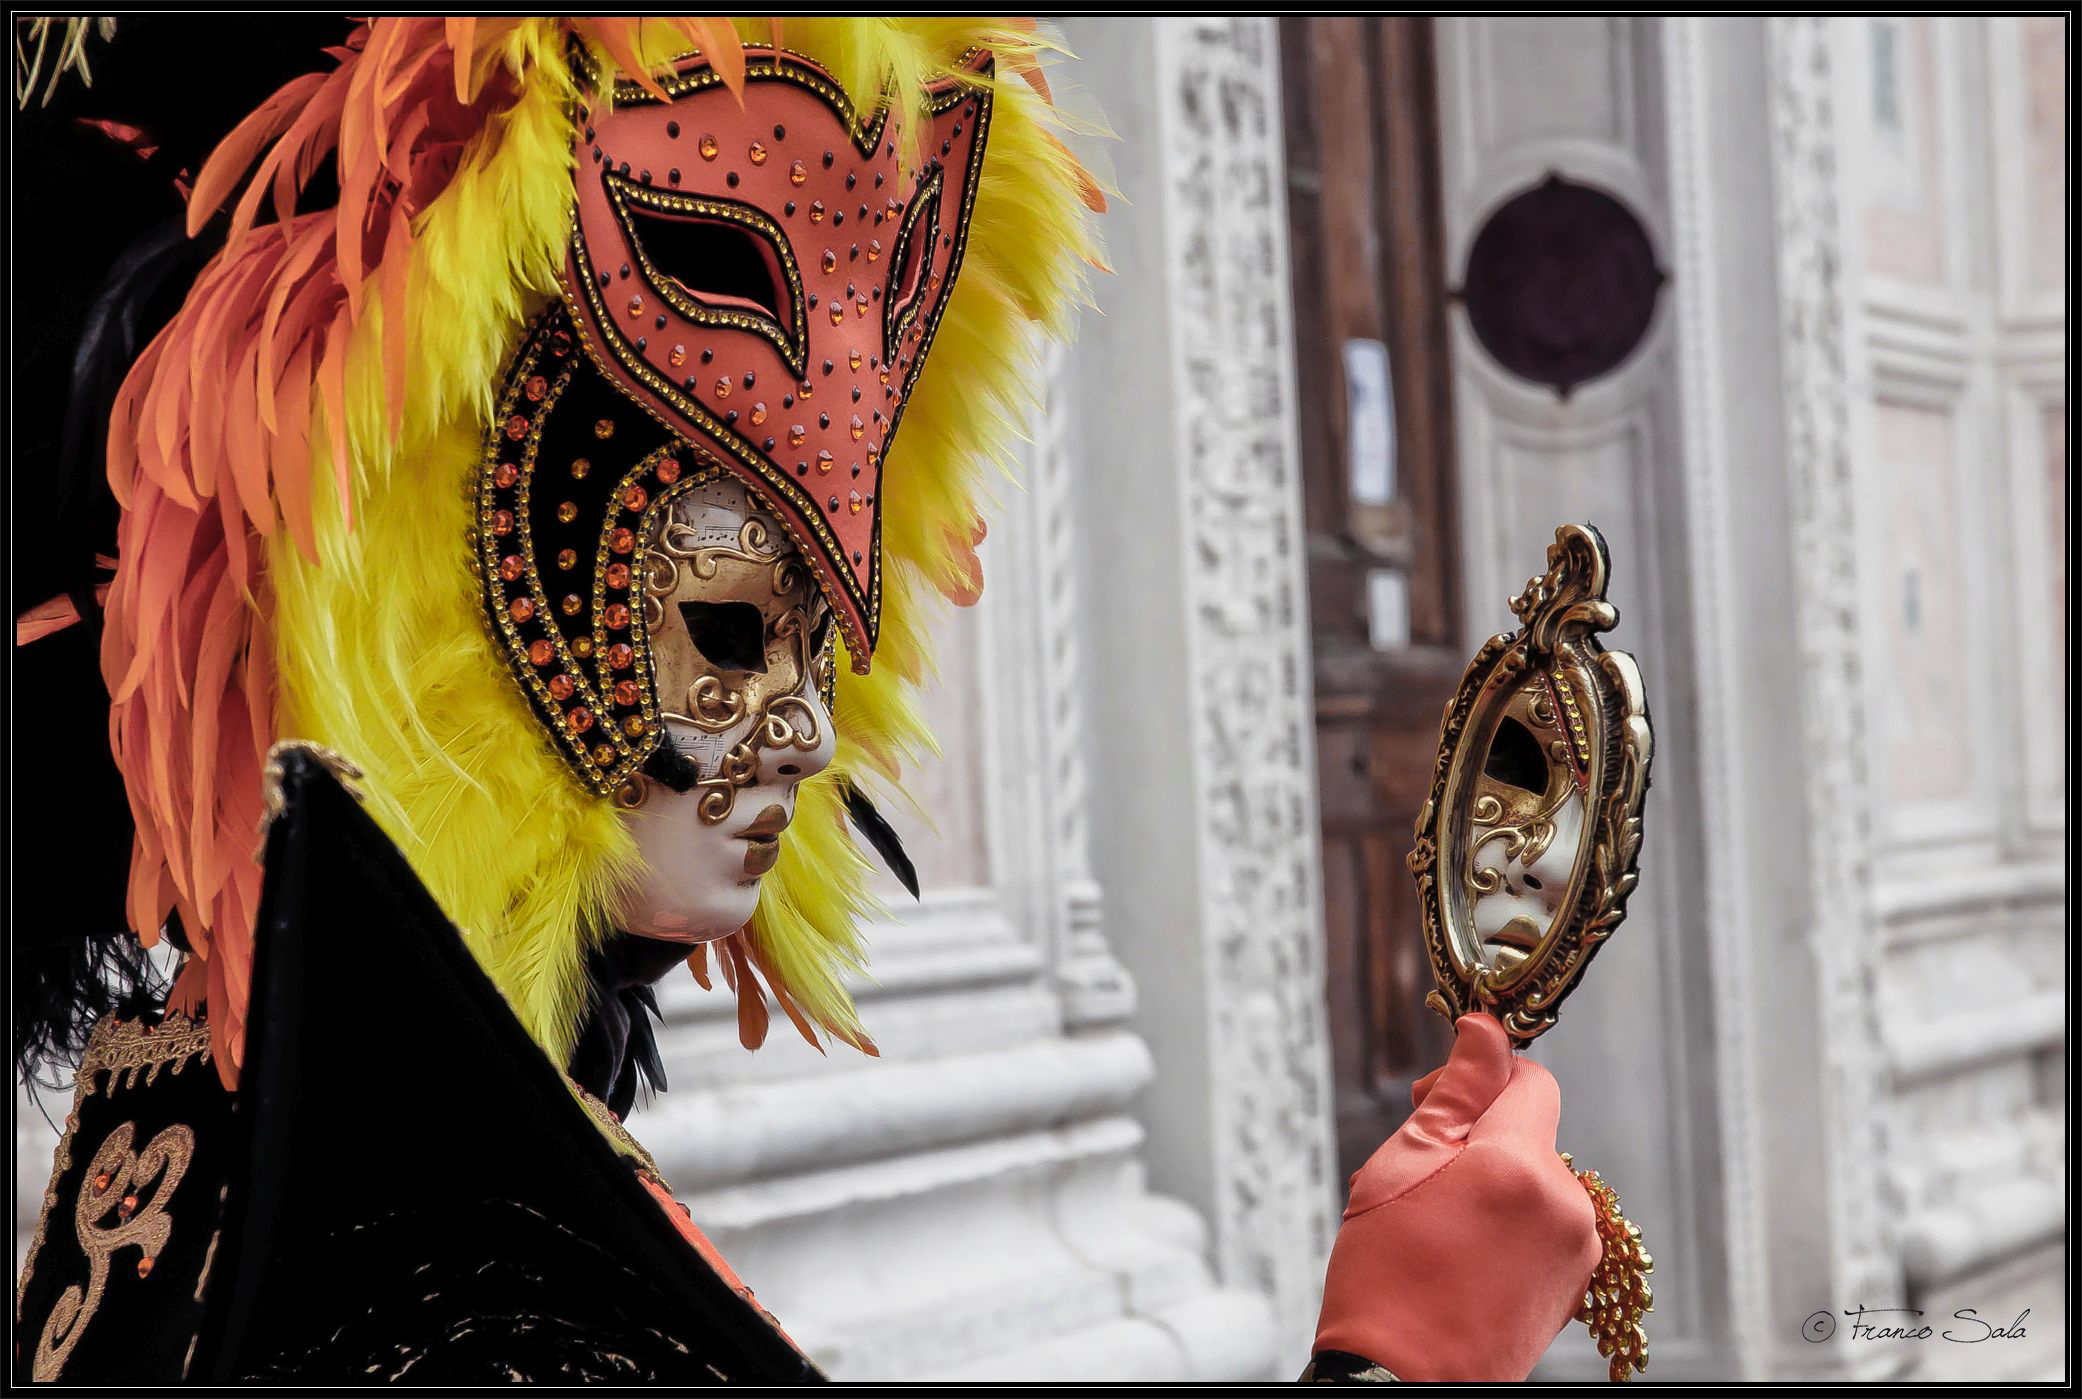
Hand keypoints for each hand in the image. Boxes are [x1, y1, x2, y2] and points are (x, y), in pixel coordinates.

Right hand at [1313, 1014, 1599, 1380]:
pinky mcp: (1573, 1285)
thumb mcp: (1403, 1164)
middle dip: (1477, 1136)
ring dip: (1491, 1181)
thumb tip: (1485, 1031)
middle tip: (1419, 1172)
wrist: (1402, 1381)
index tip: (1434, 1099)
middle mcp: (1566, 1204)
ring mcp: (1576, 1250)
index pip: (1529, 1080)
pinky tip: (1463, 1254)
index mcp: (1522, 1164)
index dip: (1479, 1077)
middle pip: (1529, 1131)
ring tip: (1437, 1222)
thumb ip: (1457, 1091)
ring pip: (1534, 1178)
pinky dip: (1507, 1223)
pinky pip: (1543, 1224)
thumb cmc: (1388, 1277)